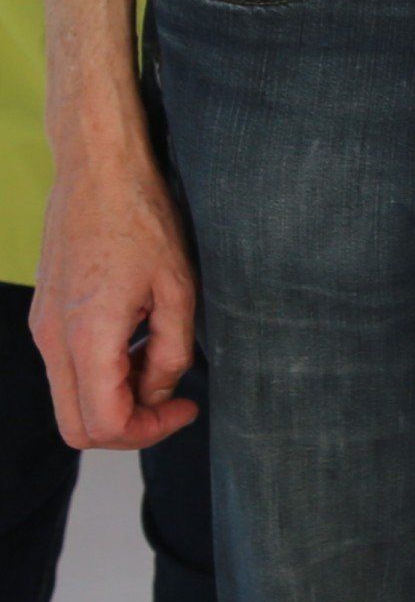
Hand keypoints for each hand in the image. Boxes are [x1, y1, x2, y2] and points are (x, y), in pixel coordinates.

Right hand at [32, 128, 198, 451]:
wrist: (97, 171)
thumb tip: (161, 392)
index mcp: (87, 336)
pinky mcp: (44, 317)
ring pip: (69, 401)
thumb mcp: (179, 287)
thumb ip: (170, 350)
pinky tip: (135, 339)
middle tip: (172, 400)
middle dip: (128, 427)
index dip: (149, 430)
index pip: (103, 424)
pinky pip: (66, 369)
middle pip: (76, 428)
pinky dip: (100, 374)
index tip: (186, 406)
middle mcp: (53, 340)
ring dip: (114, 399)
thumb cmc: (142, 218)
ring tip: (157, 358)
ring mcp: (42, 329)